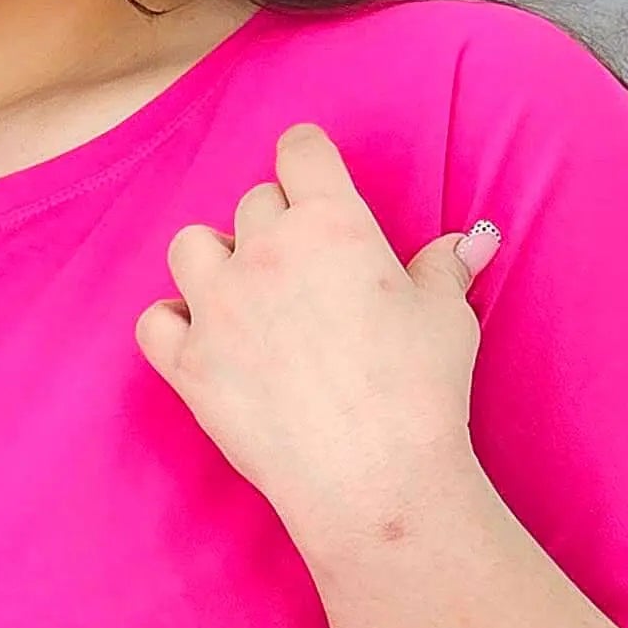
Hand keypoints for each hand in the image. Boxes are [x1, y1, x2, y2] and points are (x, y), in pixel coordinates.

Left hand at [133, 121, 499, 563]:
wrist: (374, 475)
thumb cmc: (421, 391)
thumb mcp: (447, 317)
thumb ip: (446, 267)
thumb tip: (473, 240)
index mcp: (331, 223)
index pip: (300, 152)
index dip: (306, 160)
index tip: (312, 178)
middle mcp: (266, 252)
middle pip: (253, 203)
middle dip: (275, 224)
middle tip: (303, 269)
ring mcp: (219, 307)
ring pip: (191, 247)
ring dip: (214, 260)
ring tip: (244, 294)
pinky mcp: (190, 364)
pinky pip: (154, 321)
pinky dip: (173, 323)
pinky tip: (203, 338)